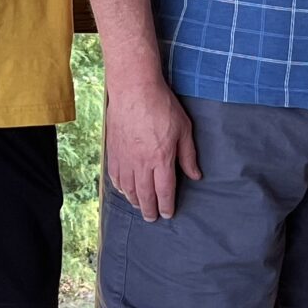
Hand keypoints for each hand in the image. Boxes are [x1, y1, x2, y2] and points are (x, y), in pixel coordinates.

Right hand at [105, 73, 200, 222]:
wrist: (134, 88)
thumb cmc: (161, 105)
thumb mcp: (183, 128)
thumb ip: (188, 155)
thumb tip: (195, 175)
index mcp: (161, 159)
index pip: (164, 191)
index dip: (166, 206)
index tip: (168, 213)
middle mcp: (141, 163)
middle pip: (144, 195)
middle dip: (149, 210)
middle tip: (152, 218)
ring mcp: (124, 157)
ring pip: (127, 189)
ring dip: (134, 201)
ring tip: (139, 206)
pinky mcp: (112, 150)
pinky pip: (114, 176)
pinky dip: (120, 187)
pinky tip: (124, 190)